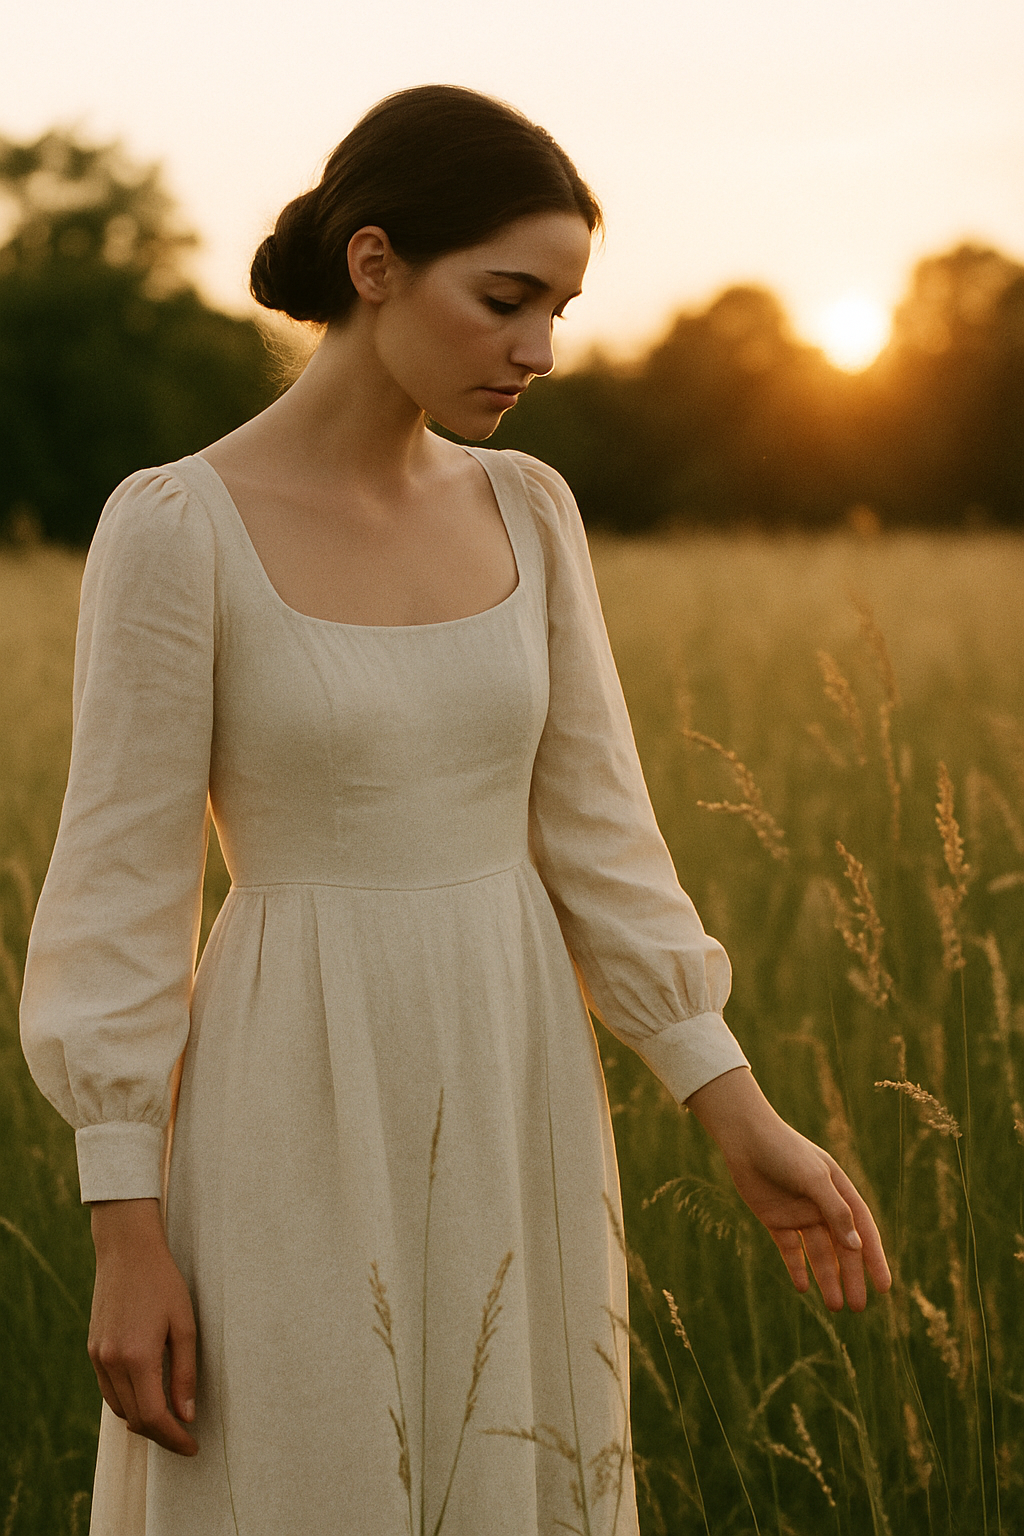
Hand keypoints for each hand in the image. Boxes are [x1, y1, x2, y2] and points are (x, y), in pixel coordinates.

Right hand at [88, 1198, 198, 1455]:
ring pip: (119, 1408)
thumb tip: (187, 1415)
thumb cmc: (163, 1283)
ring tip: (170, 1421)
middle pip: (135, 1418)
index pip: (154, 1416)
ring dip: (143, 1421)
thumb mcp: (185, 1325)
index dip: (174, 1438)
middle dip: (161, 1434)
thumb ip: (185, 1373)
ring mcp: (98, 1357)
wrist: (127, 1251)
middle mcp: (112, 1362)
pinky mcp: (93, 1350)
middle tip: (185, 1437)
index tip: (192, 1446)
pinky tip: (147, 1397)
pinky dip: (128, 1402)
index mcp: (138, 1357)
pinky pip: (109, 1391)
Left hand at [686, 1067, 891, 1311]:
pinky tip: (804, 1288)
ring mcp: (799, 1214)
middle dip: (851, 1277)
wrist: (745, 1138)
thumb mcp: (813, 1179)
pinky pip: (791, 1250)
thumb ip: (835, 1211)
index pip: (863, 1231)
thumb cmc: (784, 1151)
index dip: (874, 1258)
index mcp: (839, 1192)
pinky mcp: (776, 1219)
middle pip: (842, 1248)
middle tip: (857, 1308)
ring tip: (836, 1307)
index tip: (884, 1287)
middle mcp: (822, 1206)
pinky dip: (797, 1268)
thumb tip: (857, 1247)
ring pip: (818, 1254)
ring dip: (827, 1279)